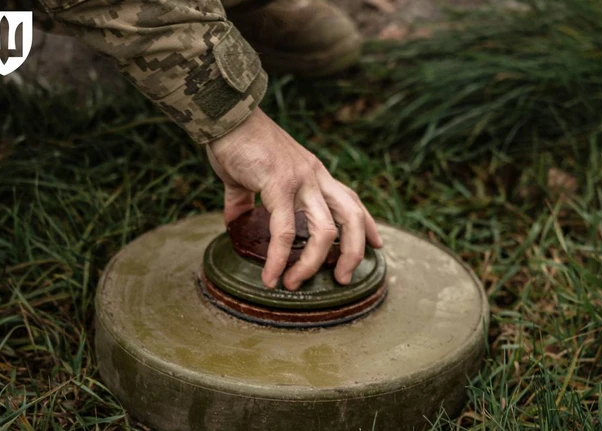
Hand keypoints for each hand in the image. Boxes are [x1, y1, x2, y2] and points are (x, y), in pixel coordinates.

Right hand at [207, 108, 382, 290]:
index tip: (376, 246)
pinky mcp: (278, 184)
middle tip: (344, 278)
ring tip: (296, 284)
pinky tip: (271, 276)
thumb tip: (235, 223)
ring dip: (314, 263)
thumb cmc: (236, 141)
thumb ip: (245, 201)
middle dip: (354, 252)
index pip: (351, 200)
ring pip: (325, 230)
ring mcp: (300, 180)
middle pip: (352, 217)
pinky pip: (283, 230)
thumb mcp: (248, 176)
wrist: (225, 115)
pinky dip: (278, 258)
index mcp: (313, 172)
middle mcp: (315, 176)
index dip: (367, 225)